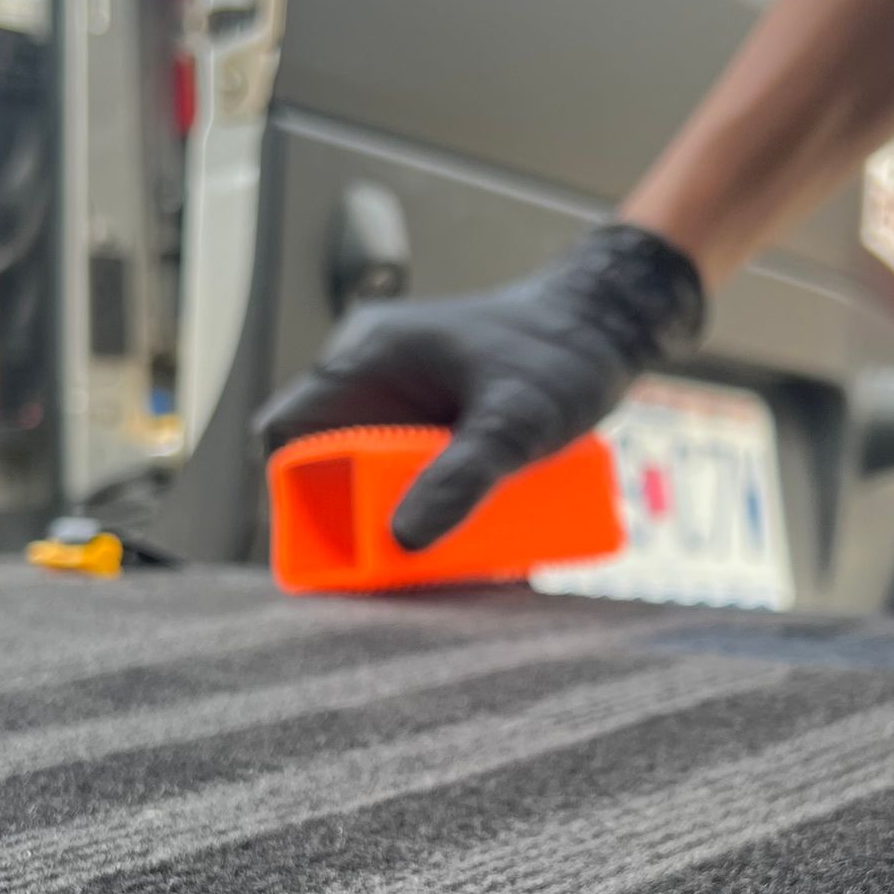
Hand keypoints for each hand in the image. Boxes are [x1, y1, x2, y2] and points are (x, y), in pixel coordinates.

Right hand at [255, 222, 704, 549]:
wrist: (607, 327)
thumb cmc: (560, 354)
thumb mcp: (515, 422)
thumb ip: (463, 476)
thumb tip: (403, 541)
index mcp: (365, 357)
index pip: (286, 430)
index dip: (293, 491)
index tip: (333, 541)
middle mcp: (371, 377)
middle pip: (326, 463)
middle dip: (349, 519)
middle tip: (390, 566)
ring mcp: (401, 399)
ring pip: (365, 474)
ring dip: (387, 517)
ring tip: (428, 562)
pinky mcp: (431, 420)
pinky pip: (403, 472)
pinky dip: (419, 506)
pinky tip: (453, 541)